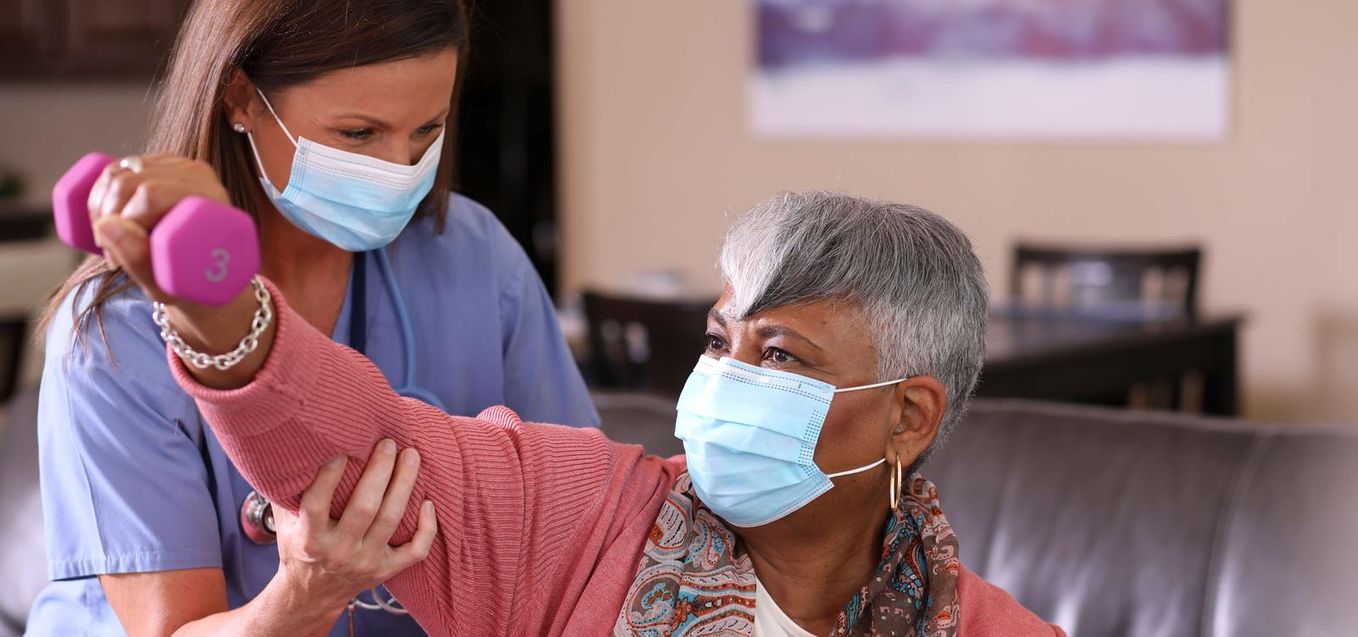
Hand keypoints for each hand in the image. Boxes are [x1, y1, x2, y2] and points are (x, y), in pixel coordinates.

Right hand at [87, 153, 230, 303]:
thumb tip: (105, 225)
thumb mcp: (164, 282)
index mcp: (210, 199)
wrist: (201, 274)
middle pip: (130, 180)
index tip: (116, 257)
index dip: (123, 221)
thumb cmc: (189, 283)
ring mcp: (178, 165)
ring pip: (117, 172)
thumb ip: (137, 257)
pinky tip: (105, 220)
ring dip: (98, 208)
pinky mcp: (159, 165)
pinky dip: (99, 194)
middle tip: (110, 252)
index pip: (152, 195)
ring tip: (110, 241)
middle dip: (107, 217)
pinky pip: (115, 168)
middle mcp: (197, 175)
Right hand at [271, 439, 437, 616]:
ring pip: (391, 520)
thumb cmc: (300, 547)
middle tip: (389, 443)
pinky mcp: (386, 570)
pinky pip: (416, 551)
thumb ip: (290, 492)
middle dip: (379, 471)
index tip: (342, 450)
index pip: (317, 504)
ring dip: (404, 484)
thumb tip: (299, 449)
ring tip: (411, 456)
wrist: (312, 595)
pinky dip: (427, 528)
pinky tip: (428, 502)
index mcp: (310, 539)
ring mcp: (365, 562)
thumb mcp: (287, 524)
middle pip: (364, 507)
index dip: (328, 477)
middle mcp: (338, 552)